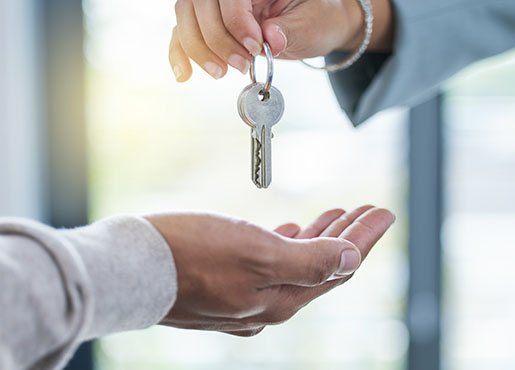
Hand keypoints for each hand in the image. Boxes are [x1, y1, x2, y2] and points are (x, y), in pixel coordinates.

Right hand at [145, 205, 394, 335]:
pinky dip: (287, 244)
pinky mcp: (222, 285)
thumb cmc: (191, 254)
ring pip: (296, 264)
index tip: (384, 211)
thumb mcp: (257, 254)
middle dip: (347, 236)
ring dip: (319, 237)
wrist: (130, 268)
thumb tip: (351, 259)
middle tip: (367, 210)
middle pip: (321, 266)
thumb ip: (309, 261)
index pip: (338, 267)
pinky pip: (269, 264)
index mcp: (281, 299)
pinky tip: (290, 230)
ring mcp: (243, 297)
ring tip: (336, 214)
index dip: (364, 239)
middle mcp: (266, 304)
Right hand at [169, 0, 393, 80]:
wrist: (317, 21)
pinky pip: (184, 29)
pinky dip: (181, 52)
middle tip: (240, 65)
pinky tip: (185, 75)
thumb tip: (268, 39)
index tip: (254, 47)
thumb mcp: (312, 25)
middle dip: (217, 38)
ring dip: (198, 47)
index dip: (236, 18)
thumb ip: (290, 30)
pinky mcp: (212, 18)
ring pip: (187, 12)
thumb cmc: (316, 18)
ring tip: (221, 72)